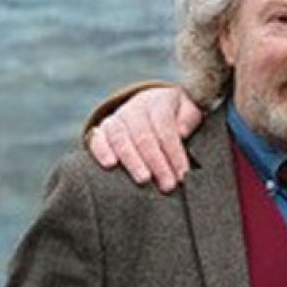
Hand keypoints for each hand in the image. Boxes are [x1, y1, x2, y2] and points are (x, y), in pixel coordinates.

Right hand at [87, 86, 202, 191]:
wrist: (151, 104)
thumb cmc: (176, 114)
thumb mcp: (189, 110)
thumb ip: (188, 119)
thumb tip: (181, 132)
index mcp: (159, 102)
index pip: (166, 129)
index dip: (174, 153)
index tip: (183, 174)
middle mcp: (135, 108)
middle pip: (144, 136)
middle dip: (157, 163)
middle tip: (167, 185)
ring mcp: (116, 119)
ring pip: (121, 138)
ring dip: (133, 162)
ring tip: (144, 180)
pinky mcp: (101, 130)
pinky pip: (97, 139)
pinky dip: (101, 151)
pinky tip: (110, 165)